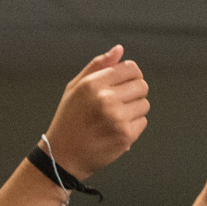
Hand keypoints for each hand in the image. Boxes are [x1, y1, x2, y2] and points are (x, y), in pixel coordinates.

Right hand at [42, 46, 148, 176]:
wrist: (62, 156)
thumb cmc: (69, 120)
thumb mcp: (75, 89)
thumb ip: (97, 67)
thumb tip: (119, 49)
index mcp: (93, 84)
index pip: (131, 68)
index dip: (130, 75)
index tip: (122, 85)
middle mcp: (106, 99)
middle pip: (142, 85)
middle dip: (133, 93)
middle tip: (118, 104)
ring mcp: (117, 118)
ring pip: (144, 104)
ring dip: (133, 110)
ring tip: (114, 118)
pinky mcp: (125, 135)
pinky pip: (142, 122)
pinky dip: (132, 126)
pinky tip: (115, 130)